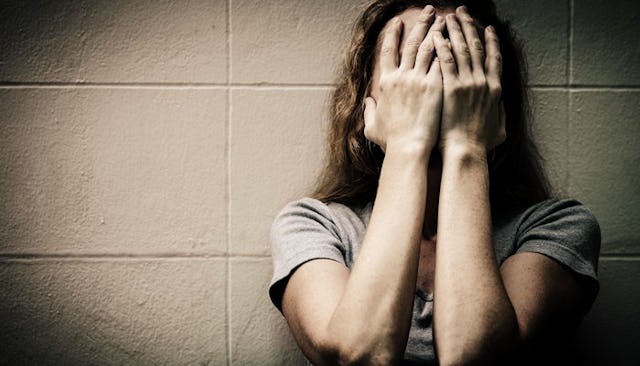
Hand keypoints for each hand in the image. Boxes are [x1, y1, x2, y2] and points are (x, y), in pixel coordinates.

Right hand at [364, 6, 444, 156]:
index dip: (393, 34)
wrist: (409, 148)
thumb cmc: (392, 141)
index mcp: (386, 83)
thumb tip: (368, 102)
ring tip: (445, 19)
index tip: (398, 22)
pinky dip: (449, 50)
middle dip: (420, 23)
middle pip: (411, 43)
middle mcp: (402, 76)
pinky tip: (457, 41)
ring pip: (429, 47)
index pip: (388, 51)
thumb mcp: (372, 126)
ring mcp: (419, 80)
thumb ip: (369, 111)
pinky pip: (443, 62)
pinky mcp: (435, 86)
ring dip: (437, 31)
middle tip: (429, 11)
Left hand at [433, 6, 505, 151]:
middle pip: (477, 47)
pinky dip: (442, 46)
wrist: (465, 151)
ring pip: (461, 49)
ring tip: (448, 16)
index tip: (487, 28)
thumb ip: (499, 113)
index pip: (494, 57)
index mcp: (495, 89)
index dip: (491, 40)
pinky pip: (446, 61)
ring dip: (455, 30)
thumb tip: (500, 107)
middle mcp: (483, 81)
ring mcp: (468, 83)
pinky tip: (436, 35)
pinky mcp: (451, 88)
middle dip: (469, 27)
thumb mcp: (499, 128)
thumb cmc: (480, 145)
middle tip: (462, 13)